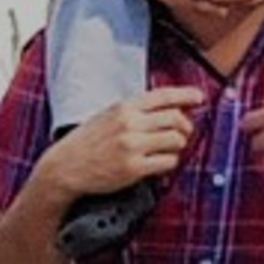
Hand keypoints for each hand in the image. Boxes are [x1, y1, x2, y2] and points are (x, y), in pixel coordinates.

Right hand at [39, 87, 204, 201]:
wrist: (64, 168)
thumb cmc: (85, 143)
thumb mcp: (106, 116)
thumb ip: (133, 111)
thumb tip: (165, 109)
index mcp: (123, 107)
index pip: (163, 96)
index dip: (186, 95)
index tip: (199, 98)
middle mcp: (129, 123)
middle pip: (176, 119)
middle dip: (184, 127)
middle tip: (182, 134)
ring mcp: (132, 146)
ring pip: (176, 140)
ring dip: (177, 146)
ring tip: (167, 150)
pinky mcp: (133, 168)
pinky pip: (168, 161)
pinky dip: (169, 162)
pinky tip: (158, 163)